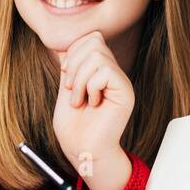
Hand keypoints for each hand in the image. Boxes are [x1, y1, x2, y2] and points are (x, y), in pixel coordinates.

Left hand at [52, 30, 134, 176]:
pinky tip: (92, 103)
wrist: (81, 150)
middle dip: (74, 63)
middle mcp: (113, 73)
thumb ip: (70, 66)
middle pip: (94, 40)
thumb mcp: (66, 88)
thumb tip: (65, 44)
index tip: (65, 75)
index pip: (90, 38)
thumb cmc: (73, 127)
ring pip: (97, 54)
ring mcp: (120, 81)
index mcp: (100, 70)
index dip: (72, 52)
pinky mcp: (125, 92)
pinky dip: (90, 86)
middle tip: (71, 89)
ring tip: (79, 100)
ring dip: (79, 78)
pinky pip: (106, 71)